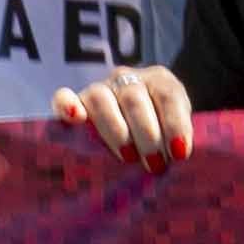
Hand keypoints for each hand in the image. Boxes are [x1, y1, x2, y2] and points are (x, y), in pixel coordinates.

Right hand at [53, 65, 192, 171]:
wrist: (135, 135)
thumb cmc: (161, 143)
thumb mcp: (176, 138)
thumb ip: (178, 143)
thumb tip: (181, 160)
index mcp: (160, 82)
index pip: (168, 96)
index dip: (175, 123)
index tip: (180, 153)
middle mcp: (128, 79)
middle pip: (134, 98)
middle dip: (147, 134)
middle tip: (154, 164)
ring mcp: (99, 89)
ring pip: (101, 99)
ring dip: (116, 130)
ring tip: (128, 157)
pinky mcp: (74, 103)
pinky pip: (63, 98)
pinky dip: (67, 105)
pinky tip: (76, 118)